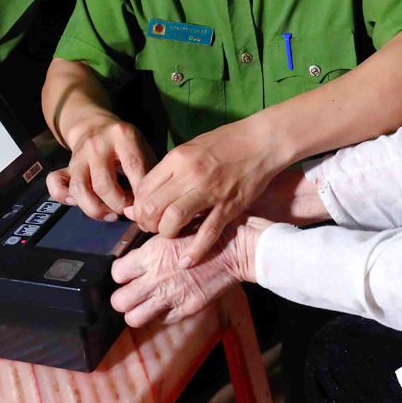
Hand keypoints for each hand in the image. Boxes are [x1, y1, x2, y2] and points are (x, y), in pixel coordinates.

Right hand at [45, 115, 154, 220]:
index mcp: (122, 136)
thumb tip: (150, 201)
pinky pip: (56, 185)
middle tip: (128, 209)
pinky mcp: (66, 166)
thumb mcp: (142, 146)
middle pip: (104, 184)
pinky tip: (81, 203)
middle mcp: (97, 145)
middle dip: (119, 204)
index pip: (133, 166)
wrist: (94, 125)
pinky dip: (65, 198)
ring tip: (111, 214)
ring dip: (96, 209)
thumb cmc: (124, 143)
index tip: (146, 204)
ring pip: (80, 189)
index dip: (140, 191)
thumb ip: (149, 169)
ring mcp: (79, 156)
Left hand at [110, 217, 270, 326]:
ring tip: (145, 301)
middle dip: (123, 296)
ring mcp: (171, 297)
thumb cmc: (210, 232)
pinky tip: (167, 301)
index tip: (128, 270)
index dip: (120, 272)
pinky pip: (161, 320)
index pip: (116, 273)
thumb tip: (130, 223)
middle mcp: (156, 279)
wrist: (240, 249)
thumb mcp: (177, 225)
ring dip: (137, 311)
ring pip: (134, 318)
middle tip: (132, 289)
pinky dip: (160, 314)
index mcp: (151, 255)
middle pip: (119, 301)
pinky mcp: (186, 309)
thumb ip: (152, 234)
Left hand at [126, 120, 284, 266]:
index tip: (143, 214)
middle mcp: (190, 175)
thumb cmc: (226, 142)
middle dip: (147, 223)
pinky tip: (186, 262)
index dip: (138, 206)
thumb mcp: (192, 148)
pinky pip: (207, 232)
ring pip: (173, 220)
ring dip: (166, 234)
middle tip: (152, 228)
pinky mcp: (229, 206)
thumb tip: (138, 198)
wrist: (263, 141)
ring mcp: (210, 191)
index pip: (143, 189)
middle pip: (152, 206)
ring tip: (169, 235)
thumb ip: (166, 172)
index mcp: (178, 158)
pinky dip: (195, 250)